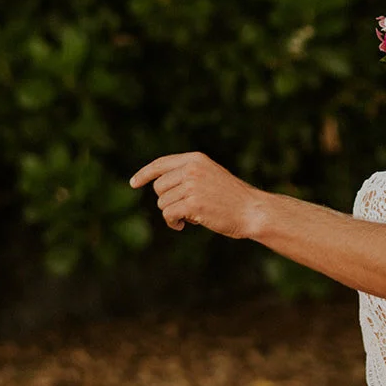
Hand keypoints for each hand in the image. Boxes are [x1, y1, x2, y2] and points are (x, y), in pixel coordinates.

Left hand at [129, 152, 263, 238]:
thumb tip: (159, 186)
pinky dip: (172, 222)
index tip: (133, 183)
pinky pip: (168, 214)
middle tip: (184, 208)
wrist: (252, 210)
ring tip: (189, 216)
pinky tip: (183, 225)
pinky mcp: (193, 204)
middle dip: (167, 200)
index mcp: (196, 159)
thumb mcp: (210, 176)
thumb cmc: (232, 197)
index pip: (161, 164)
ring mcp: (192, 186)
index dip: (144, 174)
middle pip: (159, 187)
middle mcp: (192, 169)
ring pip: (162, 203)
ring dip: (172, 213)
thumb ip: (187, 175)